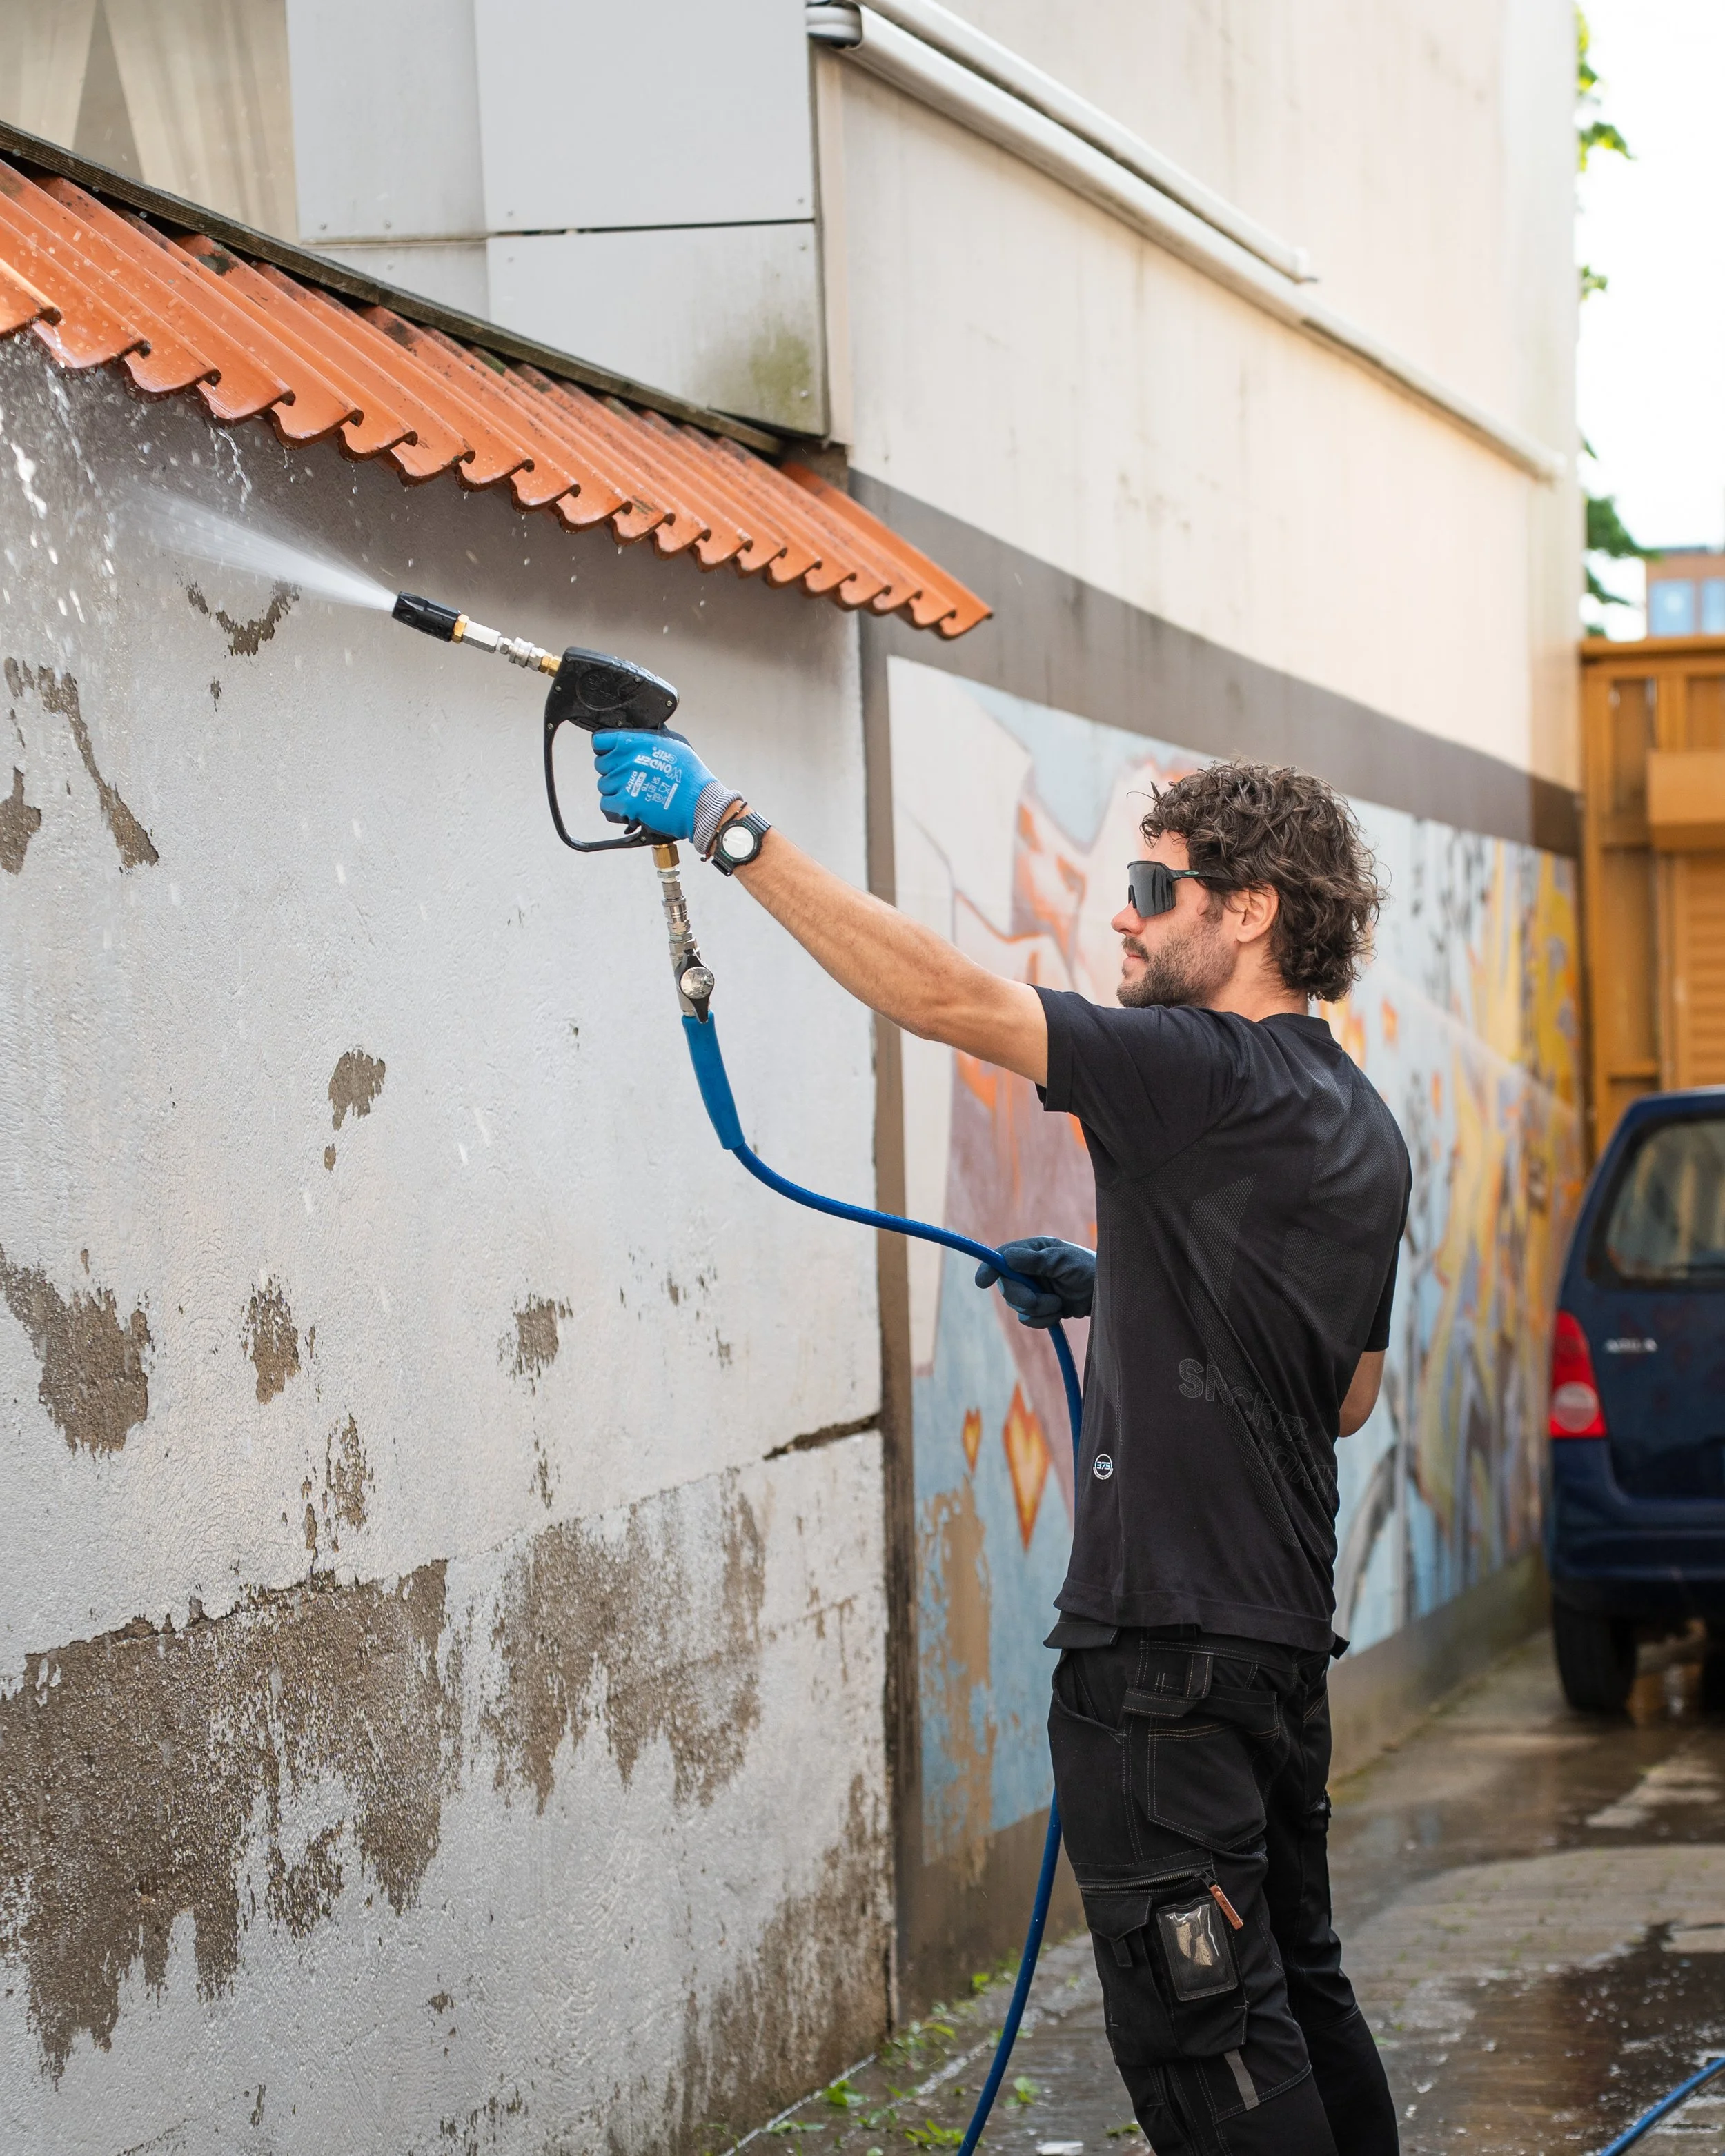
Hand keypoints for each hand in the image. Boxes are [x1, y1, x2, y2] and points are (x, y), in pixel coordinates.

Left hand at [592, 729, 725, 843]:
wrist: (699, 804)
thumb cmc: (691, 776)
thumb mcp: (675, 744)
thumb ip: (653, 738)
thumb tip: (643, 736)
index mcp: (635, 742)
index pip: (600, 741)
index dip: (605, 749)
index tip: (613, 756)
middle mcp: (626, 760)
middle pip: (600, 765)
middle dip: (613, 772)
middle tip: (631, 778)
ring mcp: (624, 782)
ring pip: (604, 786)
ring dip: (616, 791)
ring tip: (636, 794)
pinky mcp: (625, 803)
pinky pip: (606, 805)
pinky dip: (616, 809)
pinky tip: (631, 807)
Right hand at [974, 1236, 1094, 1326]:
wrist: (1108, 1297)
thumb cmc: (1090, 1270)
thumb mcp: (1065, 1261)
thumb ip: (1036, 1260)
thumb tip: (1007, 1257)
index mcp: (1034, 1251)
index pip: (1003, 1257)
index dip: (990, 1268)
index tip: (982, 1282)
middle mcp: (1030, 1269)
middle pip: (1007, 1286)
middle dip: (1023, 1297)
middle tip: (1038, 1301)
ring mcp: (1034, 1289)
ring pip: (1017, 1305)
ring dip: (1038, 1309)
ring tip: (1059, 1304)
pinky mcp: (1041, 1308)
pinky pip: (1028, 1319)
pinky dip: (1043, 1320)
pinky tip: (1059, 1313)